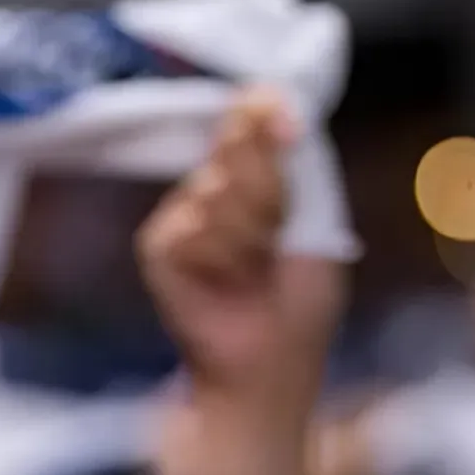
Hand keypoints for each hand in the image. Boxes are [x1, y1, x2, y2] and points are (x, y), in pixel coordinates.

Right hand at [136, 89, 344, 412]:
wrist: (267, 365)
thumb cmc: (298, 309)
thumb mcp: (317, 228)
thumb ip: (301, 171)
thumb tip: (286, 110)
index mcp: (252, 182)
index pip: (248, 123)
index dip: (262, 113)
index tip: (285, 120)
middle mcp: (213, 189)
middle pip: (234, 145)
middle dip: (268, 188)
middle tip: (277, 235)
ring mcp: (182, 216)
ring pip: (215, 188)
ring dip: (250, 236)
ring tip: (255, 274)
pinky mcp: (157, 246)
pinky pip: (191, 227)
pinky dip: (220, 259)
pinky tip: (224, 286)